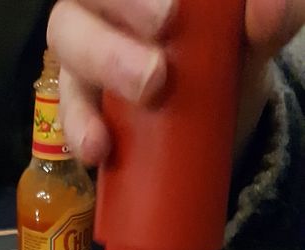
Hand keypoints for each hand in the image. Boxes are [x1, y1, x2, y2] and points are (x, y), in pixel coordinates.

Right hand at [48, 0, 304, 164]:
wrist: (221, 115)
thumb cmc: (227, 53)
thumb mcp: (252, 36)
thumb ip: (269, 17)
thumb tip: (267, 13)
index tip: (169, 17)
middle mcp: (101, 10)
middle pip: (75, 13)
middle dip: (109, 45)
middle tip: (156, 75)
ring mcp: (84, 57)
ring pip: (65, 52)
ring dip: (92, 83)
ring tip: (131, 109)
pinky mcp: (80, 108)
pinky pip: (67, 114)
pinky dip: (79, 131)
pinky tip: (98, 150)